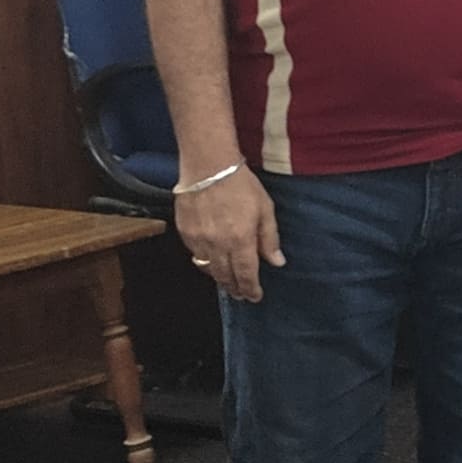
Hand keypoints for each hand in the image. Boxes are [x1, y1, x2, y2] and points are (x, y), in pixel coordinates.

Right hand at [175, 163, 283, 304]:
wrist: (207, 166)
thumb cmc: (240, 184)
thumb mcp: (265, 209)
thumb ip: (270, 238)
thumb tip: (276, 262)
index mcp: (240, 239)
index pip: (246, 273)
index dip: (250, 288)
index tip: (254, 297)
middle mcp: (217, 244)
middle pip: (225, 276)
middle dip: (235, 288)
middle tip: (241, 295)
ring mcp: (198, 239)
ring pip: (208, 268)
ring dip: (219, 277)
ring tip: (228, 282)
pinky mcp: (185, 232)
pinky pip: (195, 254)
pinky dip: (204, 261)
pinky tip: (211, 260)